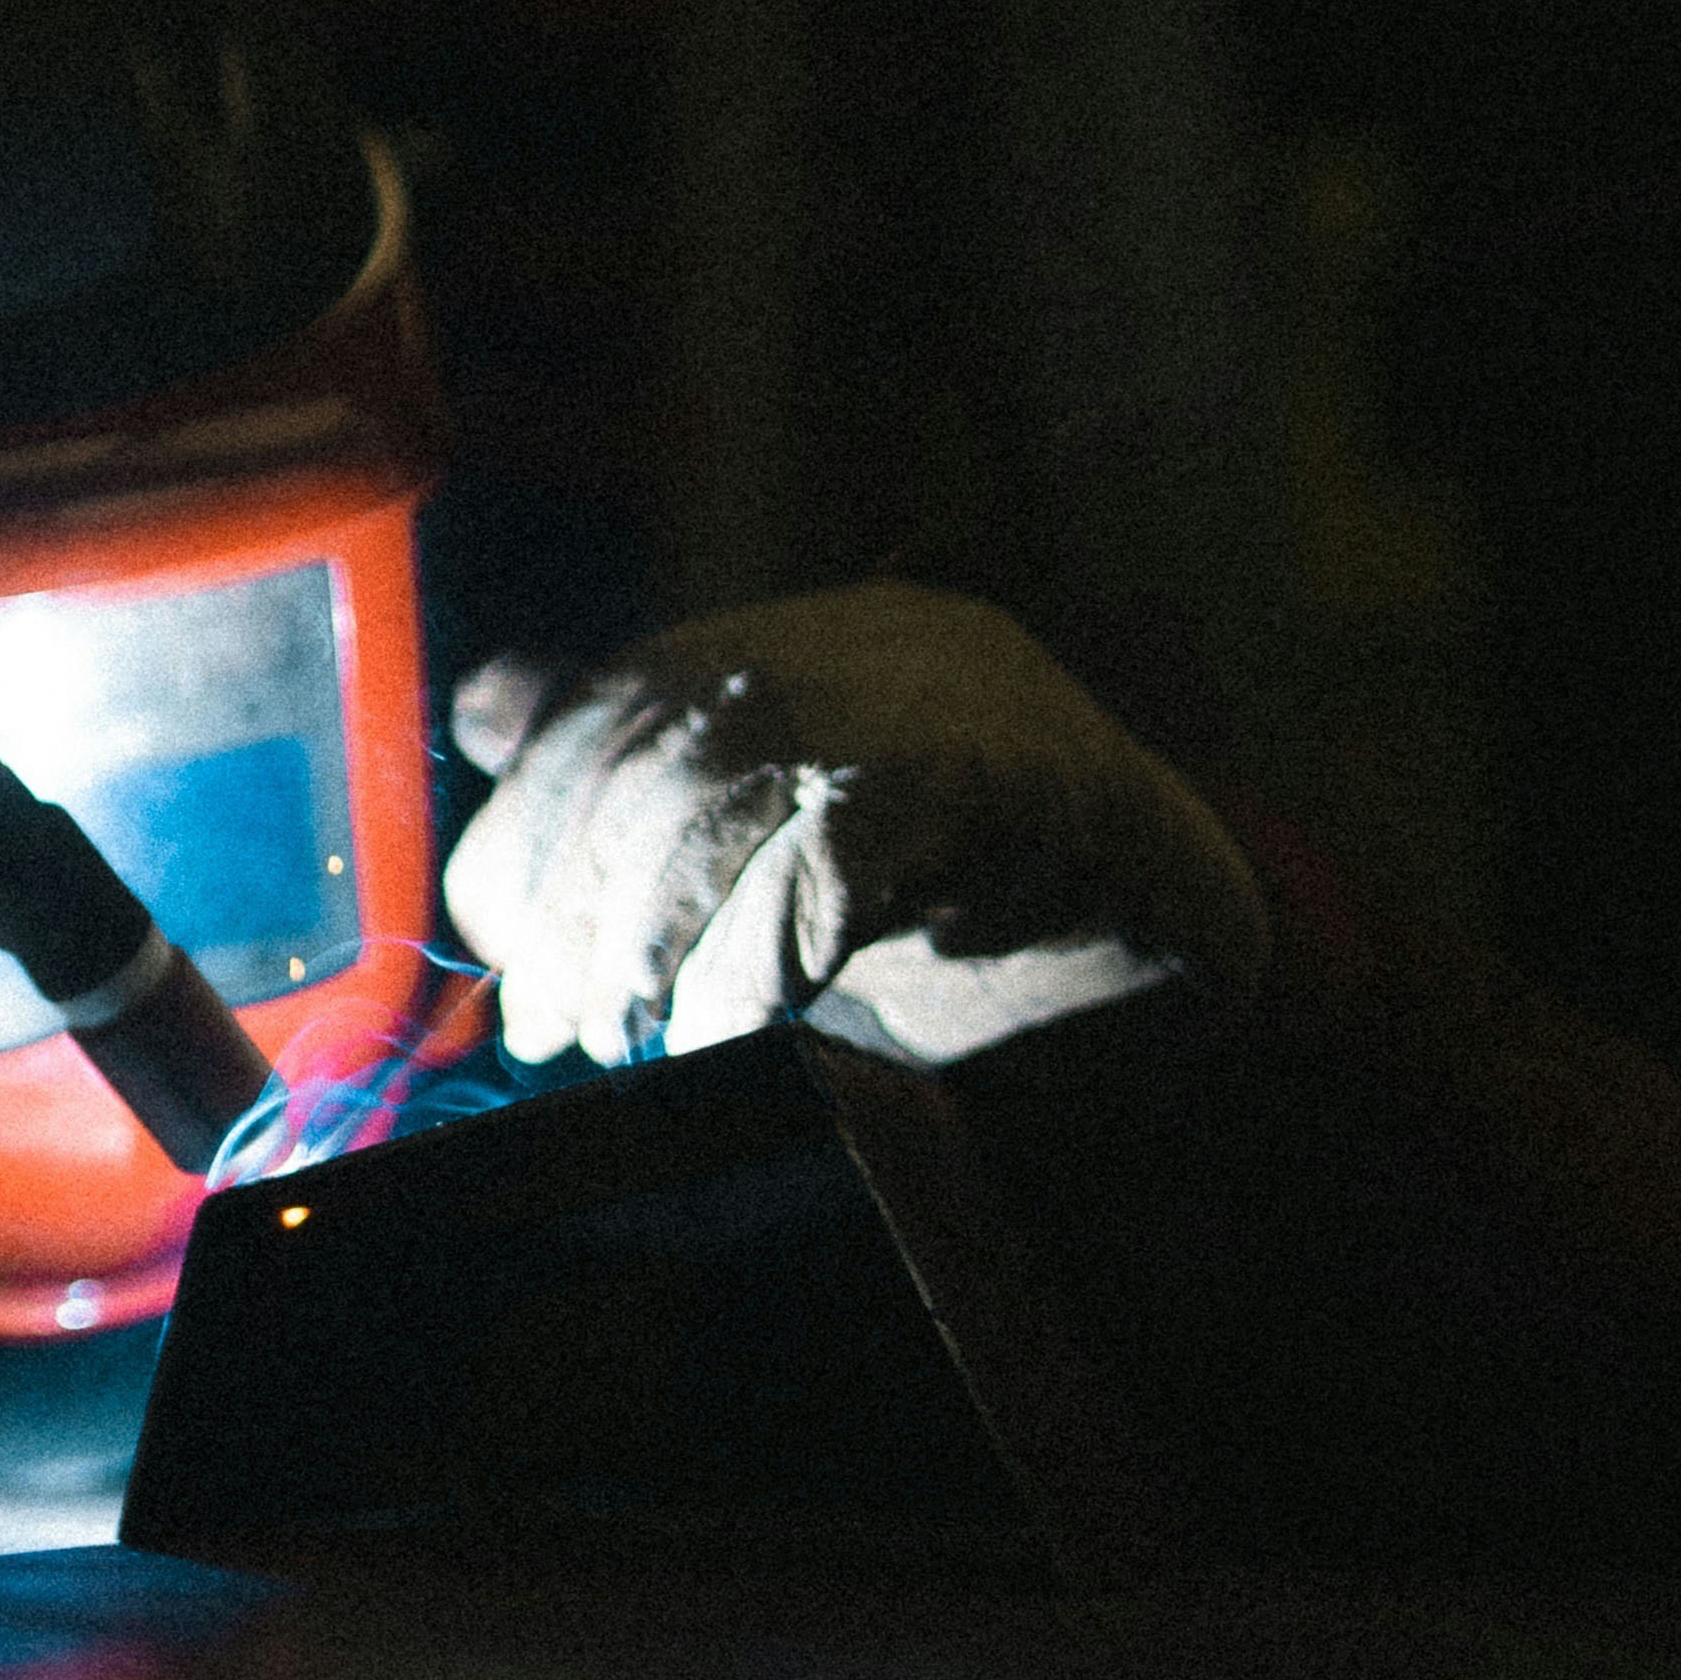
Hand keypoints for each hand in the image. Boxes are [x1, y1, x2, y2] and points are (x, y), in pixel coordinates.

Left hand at [445, 583, 1270, 1073]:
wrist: (1188, 949)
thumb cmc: (975, 914)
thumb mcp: (793, 845)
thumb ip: (655, 779)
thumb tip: (491, 714)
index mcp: (813, 642)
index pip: (621, 697)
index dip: (534, 822)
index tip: (500, 949)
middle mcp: (870, 643)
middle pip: (659, 742)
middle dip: (578, 893)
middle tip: (552, 1023)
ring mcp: (947, 699)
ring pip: (729, 790)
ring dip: (652, 931)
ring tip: (625, 1037)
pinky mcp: (1012, 781)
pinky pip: (837, 860)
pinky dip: (759, 957)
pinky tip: (727, 1034)